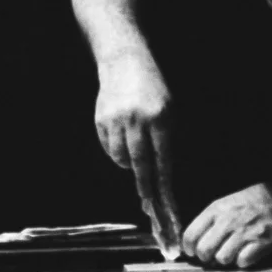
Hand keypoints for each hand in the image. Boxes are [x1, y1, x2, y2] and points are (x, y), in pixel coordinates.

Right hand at [93, 53, 180, 248]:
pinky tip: (121, 134)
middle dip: (146, 192)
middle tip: (150, 210)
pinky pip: (110, 149)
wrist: (125, 61)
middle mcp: (138, 121)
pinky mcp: (101, 121)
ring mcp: (117, 121)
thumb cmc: (154, 90)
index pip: (164, 163)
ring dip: (130, 163)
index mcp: (161, 119)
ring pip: (122, 160)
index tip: (168, 210)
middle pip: (141, 168)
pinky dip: (117, 150)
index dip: (165, 189)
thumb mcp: (171, 111)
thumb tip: (162, 178)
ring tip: (135, 145)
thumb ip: (167, 142)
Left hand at [181, 183, 271, 268]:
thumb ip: (208, 221)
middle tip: (211, 255)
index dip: (189, 248)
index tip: (193, 251)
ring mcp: (245, 232)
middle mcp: (228, 221)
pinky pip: (243, 261)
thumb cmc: (250, 202)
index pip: (190, 235)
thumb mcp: (224, 203)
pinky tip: (246, 253)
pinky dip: (243, 261)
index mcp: (216, 210)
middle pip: (204, 250)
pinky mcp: (261, 242)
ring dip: (226, 259)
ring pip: (222, 258)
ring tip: (231, 253)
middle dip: (206, 257)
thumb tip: (193, 243)